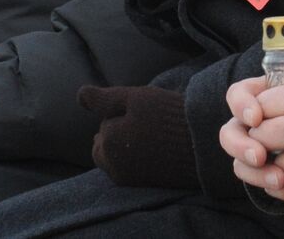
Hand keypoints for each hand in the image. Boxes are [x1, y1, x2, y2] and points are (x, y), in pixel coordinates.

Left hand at [77, 85, 197, 188]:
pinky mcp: (141, 186)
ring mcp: (127, 179)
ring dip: (126, 147)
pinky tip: (155, 151)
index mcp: (109, 142)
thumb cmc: (171, 118)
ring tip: (152, 138)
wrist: (204, 148)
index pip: (106, 121)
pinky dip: (136, 159)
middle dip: (119, 133)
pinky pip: (128, 168)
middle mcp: (112, 165)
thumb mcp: (138, 99)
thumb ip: (105, 99)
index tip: (147, 113)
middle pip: (105, 143)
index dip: (125, 113)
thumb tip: (79, 96)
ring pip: (115, 156)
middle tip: (148, 125)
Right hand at [220, 72, 283, 202]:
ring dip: (257, 174)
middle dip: (241, 146)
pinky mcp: (273, 172)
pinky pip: (264, 185)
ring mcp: (261, 149)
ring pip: (240, 163)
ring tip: (280, 179)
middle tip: (260, 157)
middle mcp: (257, 123)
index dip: (241, 105)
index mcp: (267, 94)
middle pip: (230, 132)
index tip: (256, 118)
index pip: (238, 94)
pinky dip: (279, 190)